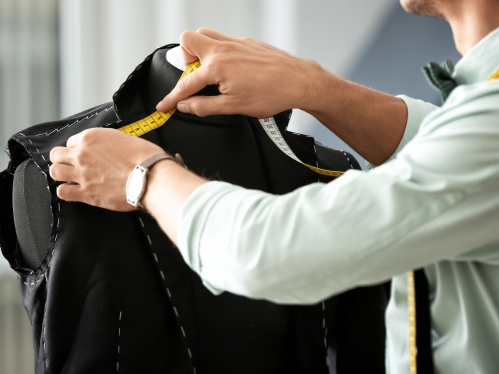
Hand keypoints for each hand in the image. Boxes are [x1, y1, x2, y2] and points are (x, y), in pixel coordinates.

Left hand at [49, 128, 164, 210]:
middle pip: (57, 155)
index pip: (72, 141)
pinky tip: (74, 191)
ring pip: (55, 172)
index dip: (78, 149)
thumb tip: (110, 149)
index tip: (85, 155)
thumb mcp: (127, 139)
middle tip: (72, 165)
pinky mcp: (86, 193)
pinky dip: (66, 191)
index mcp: (91, 138)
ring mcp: (82, 174)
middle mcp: (82, 154)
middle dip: (63, 160)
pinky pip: (63, 192)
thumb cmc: (145, 158)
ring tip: (70, 178)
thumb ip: (111, 143)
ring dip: (61, 174)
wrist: (150, 177)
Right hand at [156, 28, 322, 117]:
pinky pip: (224, 40)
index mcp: (217, 66)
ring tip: (209, 72)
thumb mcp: (233, 107)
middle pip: (188, 40)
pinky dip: (219, 52)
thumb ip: (204, 106)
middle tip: (193, 78)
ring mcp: (236, 42)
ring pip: (206, 35)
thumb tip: (185, 106)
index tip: (164, 106)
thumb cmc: (271, 94)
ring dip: (200, 50)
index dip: (172, 98)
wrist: (299, 82)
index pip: (186, 83)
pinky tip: (230, 69)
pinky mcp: (247, 42)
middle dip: (184, 59)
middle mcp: (223, 49)